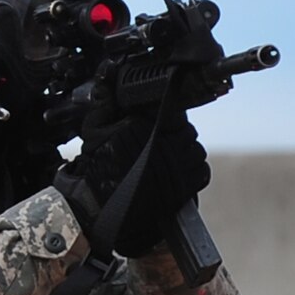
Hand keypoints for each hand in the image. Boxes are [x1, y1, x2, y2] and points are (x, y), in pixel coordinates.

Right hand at [76, 109, 210, 257]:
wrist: (97, 206)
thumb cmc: (94, 169)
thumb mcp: (93, 129)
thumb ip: (105, 107)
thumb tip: (108, 89)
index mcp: (143, 128)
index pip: (175, 115)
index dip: (174, 120)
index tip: (169, 124)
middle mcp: (161, 146)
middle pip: (189, 133)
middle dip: (182, 137)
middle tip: (171, 143)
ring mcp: (173, 168)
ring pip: (197, 152)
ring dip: (190, 154)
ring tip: (177, 159)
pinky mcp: (181, 188)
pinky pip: (201, 174)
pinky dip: (196, 173)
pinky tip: (183, 174)